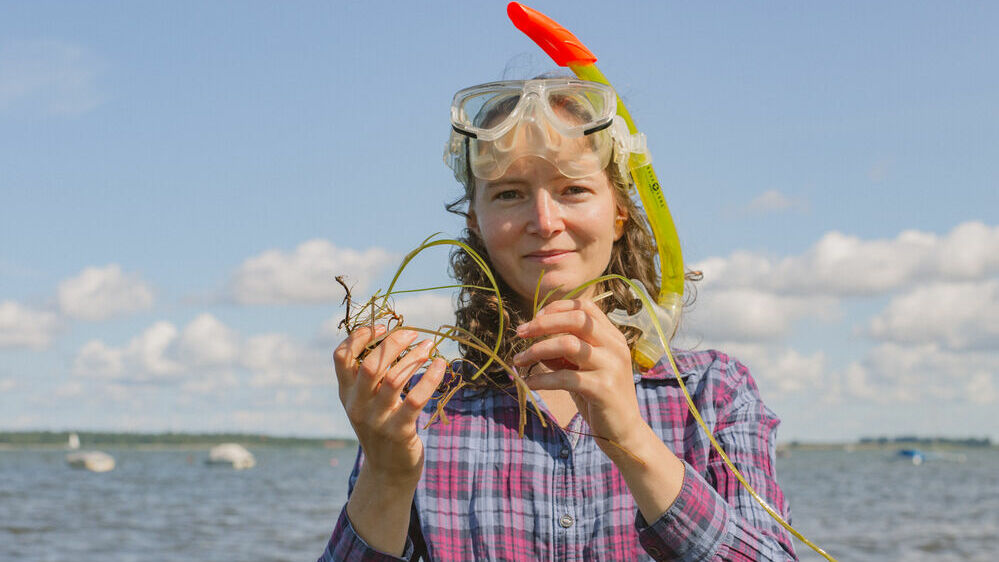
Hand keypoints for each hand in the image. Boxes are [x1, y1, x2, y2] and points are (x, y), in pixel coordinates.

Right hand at [333, 325, 445, 483]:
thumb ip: (369, 376)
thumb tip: (392, 337)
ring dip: (414, 357)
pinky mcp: (399, 432)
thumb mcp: (366, 403)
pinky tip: (440, 365)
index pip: (341, 357)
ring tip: (429, 346)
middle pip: (371, 365)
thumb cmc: (381, 427)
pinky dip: (429, 377)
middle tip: (413, 333)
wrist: (388, 472)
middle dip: (394, 343)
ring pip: (394, 379)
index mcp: (346, 394)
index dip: (359, 337)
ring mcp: (377, 420)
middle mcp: (357, 406)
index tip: (381, 327)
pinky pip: (416, 399)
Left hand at [513, 299, 648, 457]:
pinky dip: (541, 379)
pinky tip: (528, 383)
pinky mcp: (603, 389)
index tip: (534, 319)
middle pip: (576, 319)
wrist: (623, 432)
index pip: (585, 307)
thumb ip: (563, 353)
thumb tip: (534, 342)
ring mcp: (612, 366)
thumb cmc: (600, 397)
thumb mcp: (582, 369)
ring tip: (519, 360)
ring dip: (537, 350)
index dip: (557, 308)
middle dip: (543, 323)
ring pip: (568, 344)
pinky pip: (565, 377)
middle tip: (520, 333)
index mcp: (612, 336)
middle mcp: (615, 346)